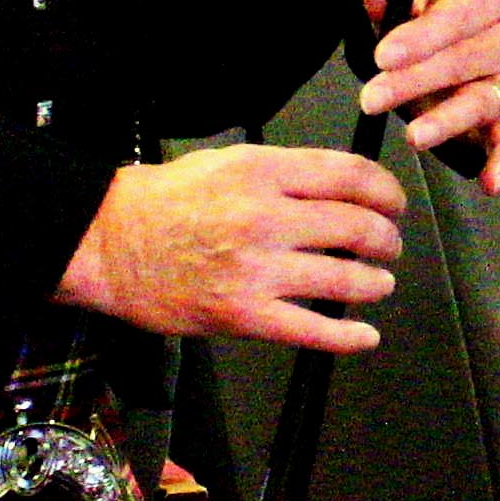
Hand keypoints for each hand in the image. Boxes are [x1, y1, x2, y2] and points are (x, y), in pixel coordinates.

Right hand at [60, 144, 408, 347]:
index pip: (350, 176)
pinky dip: (348, 337)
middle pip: (357, 226)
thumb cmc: (161, 202)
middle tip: (388, 245)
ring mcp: (256, 269)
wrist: (106, 244)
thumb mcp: (226, 163)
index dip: (386, 192)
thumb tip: (340, 189)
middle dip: (385, 239)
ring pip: (345, 279)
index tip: (393, 203)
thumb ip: (284, 175)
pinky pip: (313, 330)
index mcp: (262, 172)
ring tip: (378, 284)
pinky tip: (365, 335)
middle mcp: (265, 217)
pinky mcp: (243, 314)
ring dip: (374, 283)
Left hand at [363, 0, 499, 191]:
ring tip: (413, 137)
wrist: (480, 20)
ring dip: (446, 121)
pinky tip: (489, 182)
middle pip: (465, 61)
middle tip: (372, 99)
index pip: (459, 15)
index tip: (383, 56)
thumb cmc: (449, 2)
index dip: (421, 37)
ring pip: (480, 102)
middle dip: (415, 82)